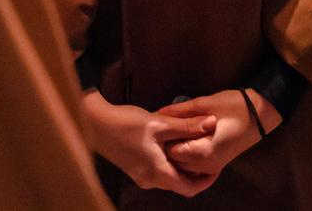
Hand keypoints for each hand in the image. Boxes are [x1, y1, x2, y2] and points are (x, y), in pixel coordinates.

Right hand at [81, 91, 218, 196]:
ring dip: (182, 166)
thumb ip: (187, 126)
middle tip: (208, 153)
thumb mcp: (159, 123)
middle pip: (180, 184)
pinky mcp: (134, 168)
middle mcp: (149, 180)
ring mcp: (140, 175)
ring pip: (169, 177)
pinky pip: (158, 171)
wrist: (94, 123)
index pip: (190, 188)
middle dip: (196, 172)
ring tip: (193, 145)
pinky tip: (172, 143)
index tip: (217, 165)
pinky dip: (170, 162)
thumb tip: (212, 123)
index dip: (207, 179)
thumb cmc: (126, 123)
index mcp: (158, 173)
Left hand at [158, 89, 278, 181]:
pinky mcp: (216, 164)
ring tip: (175, 131)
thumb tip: (158, 113)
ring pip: (183, 165)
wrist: (262, 114)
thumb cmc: (236, 106)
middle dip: (167, 145)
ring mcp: (212, 166)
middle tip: (165, 126)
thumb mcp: (205, 103)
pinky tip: (186, 139)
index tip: (160, 123)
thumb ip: (180, 111)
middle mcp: (206, 164)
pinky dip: (186, 156)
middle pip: (175, 161)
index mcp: (203, 151)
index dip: (163, 137)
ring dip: (176, 150)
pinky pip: (193, 166)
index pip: (170, 151)